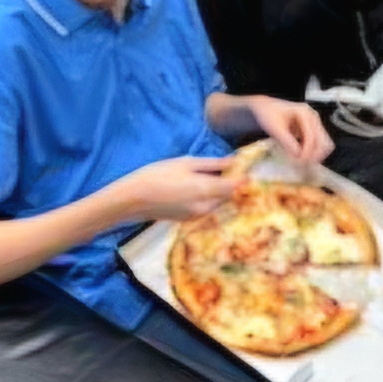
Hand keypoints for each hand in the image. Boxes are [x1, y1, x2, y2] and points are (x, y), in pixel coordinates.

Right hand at [119, 156, 236, 220]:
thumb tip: (233, 161)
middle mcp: (205, 206)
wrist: (134, 198)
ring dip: (220, 193)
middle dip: (231, 185)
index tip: (247, 170)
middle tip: (230, 171)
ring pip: (217, 203)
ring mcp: (196, 215)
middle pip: (227, 196)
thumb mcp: (186, 163)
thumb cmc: (159, 174)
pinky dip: (208, 200)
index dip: (243, 179)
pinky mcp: (188, 220)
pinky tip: (199, 189)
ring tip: (214, 178)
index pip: (235, 187)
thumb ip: (212, 164)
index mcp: (206, 190)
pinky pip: (206, 208)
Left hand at [245, 96, 333, 164]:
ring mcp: (313, 123)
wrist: (265, 108)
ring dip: (315, 155)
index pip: (312, 136)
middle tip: (302, 165)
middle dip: (315, 155)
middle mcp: (312, 117)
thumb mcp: (275, 128)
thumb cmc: (269, 114)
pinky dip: (311, 153)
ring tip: (302, 163)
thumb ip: (286, 141)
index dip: (307, 151)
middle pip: (324, 141)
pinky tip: (300, 157)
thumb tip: (297, 155)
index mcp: (304, 113)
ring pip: (323, 144)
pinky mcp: (311, 130)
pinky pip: (317, 145)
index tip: (299, 162)